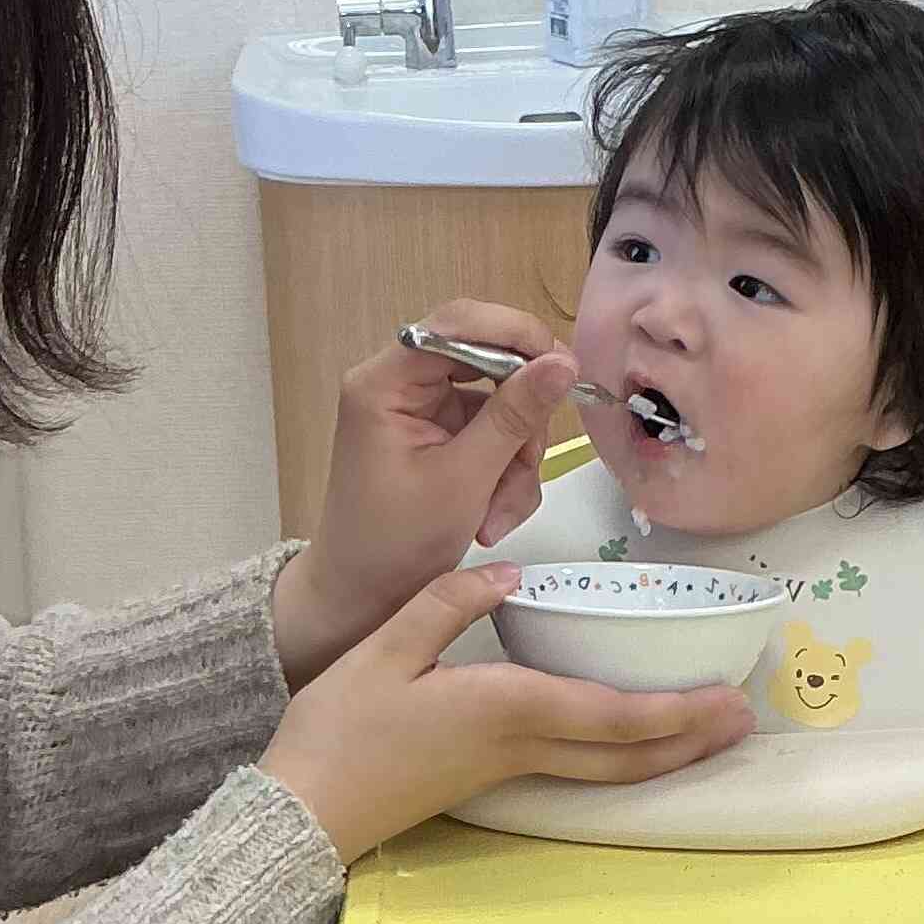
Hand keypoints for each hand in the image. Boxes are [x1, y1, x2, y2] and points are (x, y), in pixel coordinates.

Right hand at [261, 565, 755, 862]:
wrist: (302, 809)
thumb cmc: (336, 730)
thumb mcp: (385, 648)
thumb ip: (449, 603)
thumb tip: (511, 575)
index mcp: (504, 710)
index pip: (612, 716)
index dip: (677, 711)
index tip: (725, 699)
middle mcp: (518, 748)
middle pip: (625, 754)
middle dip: (690, 740)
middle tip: (743, 720)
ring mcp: (505, 772)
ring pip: (604, 770)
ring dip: (663, 756)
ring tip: (709, 737)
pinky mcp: (487, 782)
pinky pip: (575, 771)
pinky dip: (619, 759)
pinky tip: (629, 744)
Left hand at [272, 298, 577, 685]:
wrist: (360, 600)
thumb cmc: (395, 545)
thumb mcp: (463, 480)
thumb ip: (514, 416)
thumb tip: (563, 362)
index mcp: (384, 382)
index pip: (458, 323)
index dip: (517, 336)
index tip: (563, 370)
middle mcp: (400, 384)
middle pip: (490, 364)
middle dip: (519, 423)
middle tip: (525, 468)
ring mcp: (421, 411)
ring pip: (500, 406)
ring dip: (514, 462)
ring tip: (497, 517)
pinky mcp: (439, 437)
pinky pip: (492, 436)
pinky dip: (503, 475)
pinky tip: (490, 517)